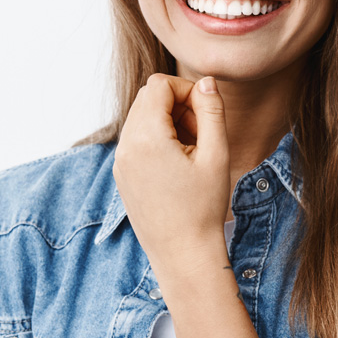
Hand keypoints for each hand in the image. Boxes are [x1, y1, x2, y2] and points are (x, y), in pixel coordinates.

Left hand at [111, 73, 231, 277]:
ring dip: (168, 122)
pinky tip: (179, 165)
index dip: (187, 90)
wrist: (183, 255)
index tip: (207, 114)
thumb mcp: (217, 154)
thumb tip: (207, 81)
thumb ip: (212, 110)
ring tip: (192, 151)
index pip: (159, 85)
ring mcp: (120, 162)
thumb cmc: (203, 208)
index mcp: (146, 137)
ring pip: (141, 118)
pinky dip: (158, 140)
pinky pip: (136, 140)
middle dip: (177, 105)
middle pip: (147, 98)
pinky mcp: (122, 175)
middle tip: (202, 133)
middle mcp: (125, 146)